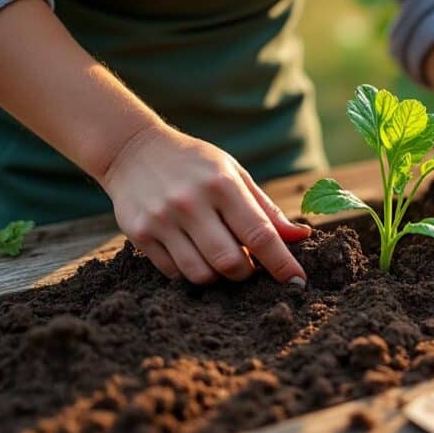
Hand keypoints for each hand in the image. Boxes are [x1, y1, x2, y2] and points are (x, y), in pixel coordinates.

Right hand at [99, 125, 310, 284]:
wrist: (133, 150)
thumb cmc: (196, 164)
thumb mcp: (234, 174)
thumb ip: (266, 210)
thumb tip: (300, 237)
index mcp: (223, 185)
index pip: (260, 234)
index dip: (282, 263)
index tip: (297, 282)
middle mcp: (191, 203)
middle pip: (230, 263)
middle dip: (247, 273)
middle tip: (248, 264)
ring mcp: (162, 220)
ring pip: (201, 274)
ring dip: (219, 276)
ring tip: (221, 257)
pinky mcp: (139, 235)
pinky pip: (174, 273)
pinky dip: (192, 272)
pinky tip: (195, 253)